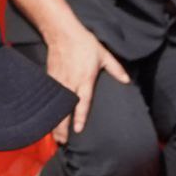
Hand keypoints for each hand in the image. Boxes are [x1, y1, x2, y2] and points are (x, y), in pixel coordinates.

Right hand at [44, 27, 129, 143]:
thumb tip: (127, 81)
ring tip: (55, 137)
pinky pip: (49, 97)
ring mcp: (59, 81)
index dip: (80, 117)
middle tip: (62, 142)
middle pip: (65, 109)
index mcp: (85, 79)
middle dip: (62, 127)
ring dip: (54, 122)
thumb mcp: (104, 55)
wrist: (63, 33)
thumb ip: (116, 69)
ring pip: (55, 106)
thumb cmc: (85, 44)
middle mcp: (71, 83)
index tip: (78, 130)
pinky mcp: (50, 78)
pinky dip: (48, 109)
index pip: (83, 102)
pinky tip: (48, 119)